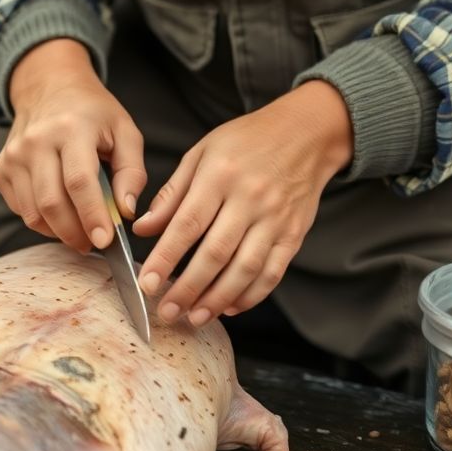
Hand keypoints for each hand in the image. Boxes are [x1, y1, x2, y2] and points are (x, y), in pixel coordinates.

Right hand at [0, 39, 146, 252]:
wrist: (49, 87)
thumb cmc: (93, 113)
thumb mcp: (125, 131)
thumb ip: (132, 172)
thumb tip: (126, 212)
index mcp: (71, 128)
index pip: (79, 182)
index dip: (92, 216)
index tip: (105, 241)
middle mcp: (35, 141)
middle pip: (51, 203)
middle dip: (75, 233)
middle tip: (95, 244)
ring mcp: (12, 156)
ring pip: (32, 213)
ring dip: (59, 232)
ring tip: (81, 232)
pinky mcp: (0, 170)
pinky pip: (21, 210)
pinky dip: (42, 221)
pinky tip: (60, 212)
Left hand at [132, 80, 352, 325]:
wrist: (307, 133)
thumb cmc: (248, 140)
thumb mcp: (202, 153)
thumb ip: (172, 193)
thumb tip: (144, 229)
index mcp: (220, 175)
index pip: (188, 224)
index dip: (166, 257)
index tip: (148, 283)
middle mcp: (250, 199)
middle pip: (216, 254)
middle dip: (188, 288)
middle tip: (167, 311)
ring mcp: (275, 219)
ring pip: (245, 269)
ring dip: (217, 299)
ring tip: (194, 317)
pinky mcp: (294, 234)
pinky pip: (273, 273)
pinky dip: (251, 295)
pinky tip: (230, 307)